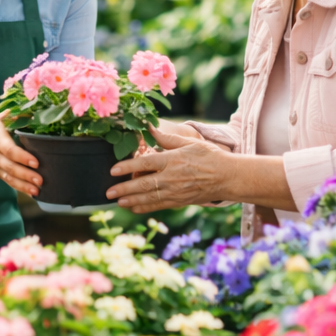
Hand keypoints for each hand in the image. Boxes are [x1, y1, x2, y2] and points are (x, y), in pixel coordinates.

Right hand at [0, 113, 42, 196]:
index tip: (36, 162)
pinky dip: (20, 188)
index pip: (9, 150)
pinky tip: (32, 192)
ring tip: (37, 190)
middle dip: (25, 174)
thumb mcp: (1, 118)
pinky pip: (8, 182)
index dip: (22, 157)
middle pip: (9, 166)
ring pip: (8, 177)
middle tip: (40, 179)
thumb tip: (30, 111)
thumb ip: (14, 116)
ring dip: (23, 185)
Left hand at [105, 123, 230, 213]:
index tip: (113, 170)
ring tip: (117, 201)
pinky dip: (145, 207)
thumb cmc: (209, 156)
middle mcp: (172, 177)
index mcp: (173, 160)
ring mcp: (175, 191)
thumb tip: (148, 127)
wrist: (228, 177)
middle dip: (123, 188)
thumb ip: (166, 138)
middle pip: (143, 184)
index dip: (127, 166)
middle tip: (108, 191)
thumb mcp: (188, 142)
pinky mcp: (179, 201)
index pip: (145, 163)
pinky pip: (159, 205)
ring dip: (131, 200)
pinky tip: (133, 207)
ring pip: (149, 197)